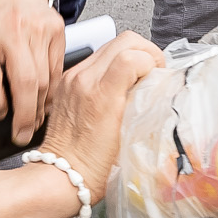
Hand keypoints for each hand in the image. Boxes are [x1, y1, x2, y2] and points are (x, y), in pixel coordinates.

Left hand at [0, 0, 64, 145]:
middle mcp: (14, 30)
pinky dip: (53, 90)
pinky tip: (47, 102)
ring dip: (40, 107)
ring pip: (44, 79)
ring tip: (34, 122)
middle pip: (24, 82)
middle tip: (22, 134)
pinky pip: (57, 69)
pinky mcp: (58, 30)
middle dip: (24, 115)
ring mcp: (39, 29)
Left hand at [0, 32, 166, 217]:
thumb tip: (156, 84)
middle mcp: (84, 80)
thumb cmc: (93, 167)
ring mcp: (73, 78)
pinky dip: (112, 64)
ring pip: (110, 45)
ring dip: (129, 55)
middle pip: (124, 40)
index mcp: (101, 94)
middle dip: (146, 52)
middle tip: (153, 71)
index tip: (158, 78)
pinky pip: (95, 58)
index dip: (154, 62)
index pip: (134, 55)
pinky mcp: (66, 82)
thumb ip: (142, 102)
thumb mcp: (129, 135)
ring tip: (137, 77)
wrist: (59, 177)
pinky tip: (117, 84)